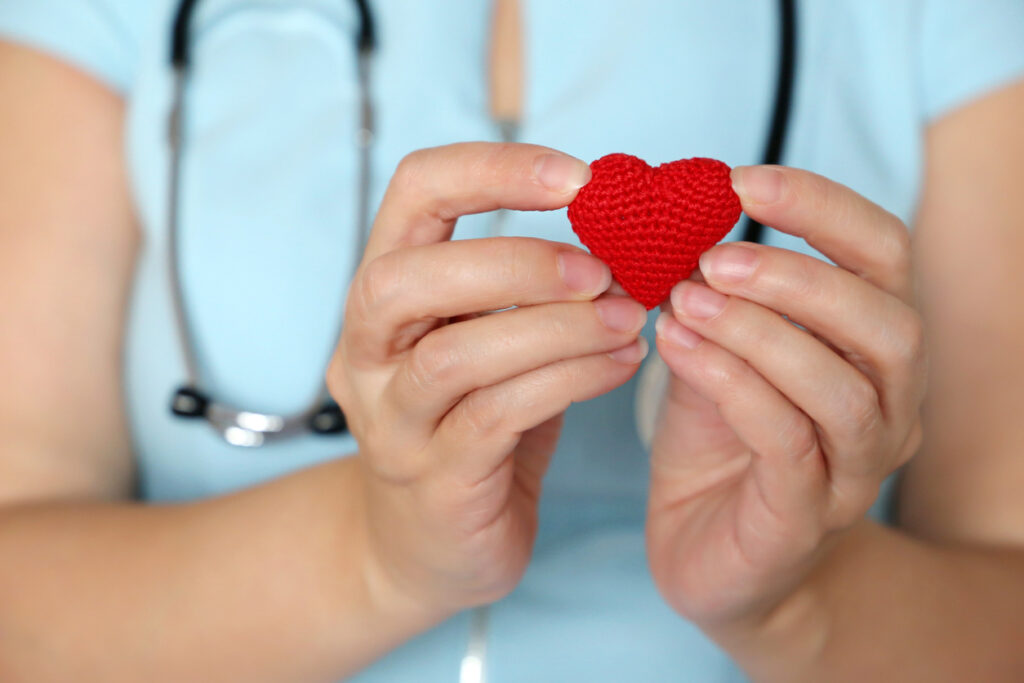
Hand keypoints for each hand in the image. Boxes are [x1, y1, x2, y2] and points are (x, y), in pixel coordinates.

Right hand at [327, 143, 648, 615]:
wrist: (430, 546)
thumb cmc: (474, 427)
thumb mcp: (493, 342)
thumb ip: (533, 291)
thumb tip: (628, 232)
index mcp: (384, 298)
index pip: (412, 194)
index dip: (491, 168)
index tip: (579, 177)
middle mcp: (366, 354)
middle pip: (403, 279)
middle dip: (513, 261)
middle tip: (602, 270)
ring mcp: (391, 422)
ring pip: (453, 357)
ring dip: (557, 328)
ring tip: (631, 320)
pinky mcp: (432, 480)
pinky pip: (497, 417)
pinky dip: (568, 380)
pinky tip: (620, 365)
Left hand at [647, 165, 925, 627]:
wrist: (714, 559)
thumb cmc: (718, 446)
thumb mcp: (713, 352)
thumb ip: (707, 294)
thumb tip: (659, 215)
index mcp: (870, 348)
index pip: (884, 257)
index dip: (823, 208)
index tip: (742, 181)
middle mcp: (888, 407)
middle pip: (886, 324)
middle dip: (799, 278)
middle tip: (712, 257)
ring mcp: (854, 469)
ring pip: (839, 388)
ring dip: (760, 332)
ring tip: (683, 300)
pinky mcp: (805, 516)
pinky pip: (786, 441)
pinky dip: (731, 384)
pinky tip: (674, 346)